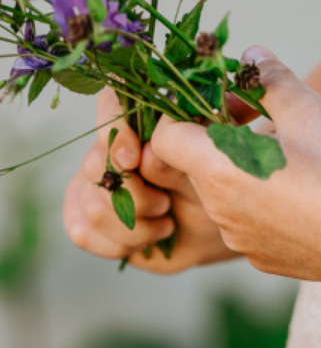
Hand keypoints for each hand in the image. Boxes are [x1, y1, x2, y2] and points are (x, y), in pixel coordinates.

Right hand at [63, 88, 238, 272]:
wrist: (206, 230)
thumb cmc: (211, 188)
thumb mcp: (205, 171)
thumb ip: (178, 158)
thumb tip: (148, 153)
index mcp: (143, 122)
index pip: (110, 104)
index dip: (115, 129)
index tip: (133, 158)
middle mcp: (111, 147)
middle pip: (97, 164)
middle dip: (136, 195)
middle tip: (165, 204)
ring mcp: (93, 181)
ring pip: (93, 205)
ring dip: (134, 225)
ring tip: (165, 222)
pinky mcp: (84, 216)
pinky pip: (83, 231)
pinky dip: (120, 243)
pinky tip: (146, 239)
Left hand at [151, 46, 320, 282]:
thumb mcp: (308, 109)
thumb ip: (269, 78)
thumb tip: (249, 54)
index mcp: (221, 169)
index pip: (165, 139)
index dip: (184, 114)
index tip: (223, 104)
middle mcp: (219, 210)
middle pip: (197, 164)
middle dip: (222, 137)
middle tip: (266, 120)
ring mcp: (240, 240)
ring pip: (224, 192)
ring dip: (244, 168)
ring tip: (292, 156)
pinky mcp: (263, 258)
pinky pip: (247, 220)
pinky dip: (263, 201)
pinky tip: (305, 192)